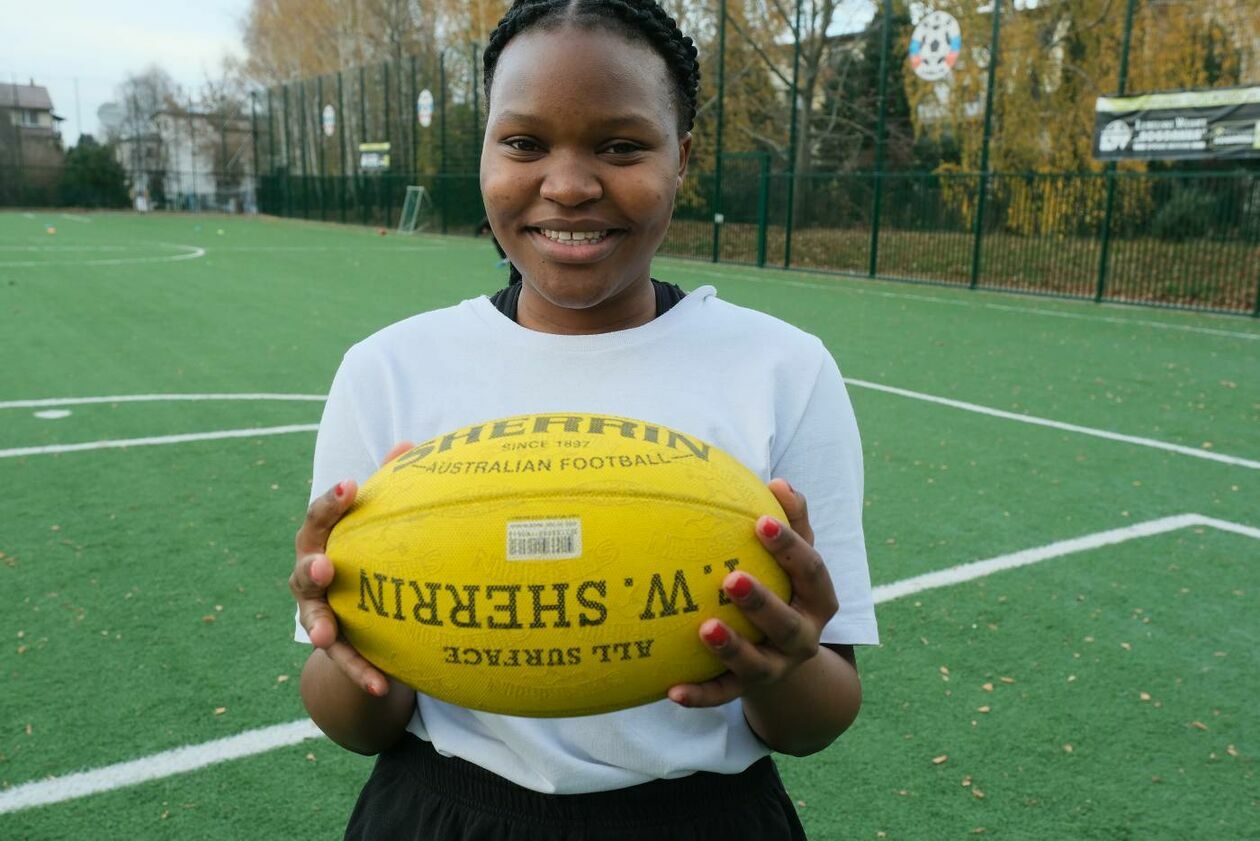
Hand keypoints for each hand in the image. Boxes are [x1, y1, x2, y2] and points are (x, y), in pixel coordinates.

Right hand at [289, 441, 412, 697]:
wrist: (357, 609)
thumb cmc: (367, 548)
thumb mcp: (376, 520)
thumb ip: (388, 486)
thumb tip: (409, 443)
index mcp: (321, 537)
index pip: (321, 516)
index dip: (333, 501)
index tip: (352, 486)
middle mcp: (310, 574)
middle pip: (305, 570)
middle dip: (313, 567)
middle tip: (325, 566)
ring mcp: (317, 611)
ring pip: (314, 619)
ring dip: (320, 626)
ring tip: (325, 637)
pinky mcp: (335, 646)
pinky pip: (346, 661)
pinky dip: (360, 674)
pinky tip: (381, 687)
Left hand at [667, 478, 837, 707]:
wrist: (786, 655)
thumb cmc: (785, 586)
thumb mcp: (796, 558)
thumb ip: (792, 520)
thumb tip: (778, 482)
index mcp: (819, 600)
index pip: (811, 571)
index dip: (790, 547)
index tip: (761, 521)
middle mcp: (803, 638)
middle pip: (787, 625)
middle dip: (761, 602)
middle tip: (731, 578)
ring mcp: (776, 667)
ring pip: (757, 665)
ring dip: (731, 649)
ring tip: (704, 628)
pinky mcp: (747, 690)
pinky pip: (722, 695)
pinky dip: (698, 695)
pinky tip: (670, 691)